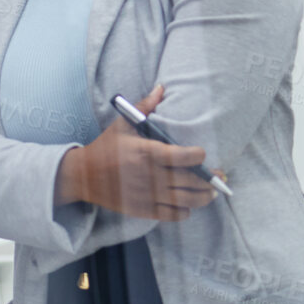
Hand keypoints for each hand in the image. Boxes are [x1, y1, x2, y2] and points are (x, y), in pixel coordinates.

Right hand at [55, 85, 221, 220]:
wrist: (83, 176)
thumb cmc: (106, 147)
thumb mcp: (123, 125)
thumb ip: (145, 107)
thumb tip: (162, 88)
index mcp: (146, 152)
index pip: (184, 156)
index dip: (199, 156)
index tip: (202, 154)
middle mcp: (150, 175)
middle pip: (193, 181)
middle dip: (211, 179)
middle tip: (219, 175)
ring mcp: (148, 195)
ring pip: (189, 200)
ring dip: (205, 197)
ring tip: (211, 192)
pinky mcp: (145, 210)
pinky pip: (175, 215)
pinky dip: (186, 210)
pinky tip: (188, 203)